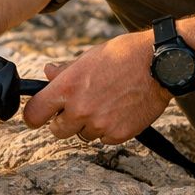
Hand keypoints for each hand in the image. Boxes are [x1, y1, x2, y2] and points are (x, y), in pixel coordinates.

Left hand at [21, 31, 170, 144]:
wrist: (160, 65)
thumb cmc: (124, 55)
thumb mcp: (89, 57)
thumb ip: (65, 71)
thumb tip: (47, 73)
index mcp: (68, 87)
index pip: (34, 114)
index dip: (34, 116)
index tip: (39, 115)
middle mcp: (80, 109)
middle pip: (57, 131)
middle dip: (63, 122)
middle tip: (77, 108)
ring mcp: (99, 124)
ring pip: (83, 135)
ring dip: (89, 125)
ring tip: (105, 104)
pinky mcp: (118, 134)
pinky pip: (104, 139)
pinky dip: (109, 130)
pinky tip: (119, 111)